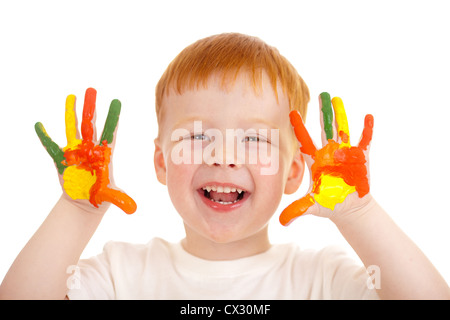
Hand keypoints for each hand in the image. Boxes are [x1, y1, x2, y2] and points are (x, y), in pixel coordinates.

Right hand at [35, 88, 136, 213]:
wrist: (84, 202)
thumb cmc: (100, 196)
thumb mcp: (110, 197)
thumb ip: (120, 200)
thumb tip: (133, 210)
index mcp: (104, 154)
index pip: (110, 132)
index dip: (113, 118)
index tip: (117, 102)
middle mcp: (90, 149)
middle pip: (91, 125)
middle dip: (91, 107)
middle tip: (92, 89)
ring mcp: (75, 152)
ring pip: (73, 129)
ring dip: (71, 113)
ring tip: (71, 96)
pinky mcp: (61, 160)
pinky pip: (51, 146)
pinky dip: (45, 136)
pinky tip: (39, 125)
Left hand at [280, 92, 372, 225]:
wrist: (349, 208)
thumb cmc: (329, 204)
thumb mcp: (312, 206)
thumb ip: (297, 210)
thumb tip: (281, 222)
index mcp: (316, 161)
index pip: (305, 141)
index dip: (299, 127)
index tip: (291, 112)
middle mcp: (329, 153)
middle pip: (324, 129)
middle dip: (323, 113)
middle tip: (321, 94)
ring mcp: (345, 154)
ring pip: (342, 130)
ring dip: (341, 116)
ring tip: (337, 99)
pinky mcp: (360, 158)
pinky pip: (364, 141)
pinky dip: (367, 130)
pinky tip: (367, 116)